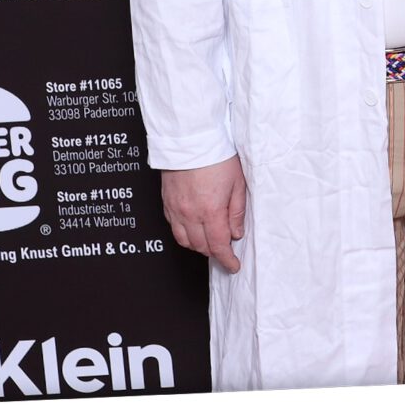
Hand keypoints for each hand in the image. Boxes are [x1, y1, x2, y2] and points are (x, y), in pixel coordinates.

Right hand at [162, 156, 247, 273]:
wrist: (191, 138)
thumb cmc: (216, 155)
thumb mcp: (238, 183)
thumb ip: (237, 212)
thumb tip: (236, 233)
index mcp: (210, 211)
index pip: (218, 246)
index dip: (227, 260)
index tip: (233, 265)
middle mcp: (190, 213)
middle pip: (200, 246)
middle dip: (214, 252)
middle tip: (225, 249)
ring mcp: (176, 209)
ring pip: (184, 240)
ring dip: (198, 245)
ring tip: (209, 240)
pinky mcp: (167, 202)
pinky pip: (173, 227)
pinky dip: (184, 233)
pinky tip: (193, 228)